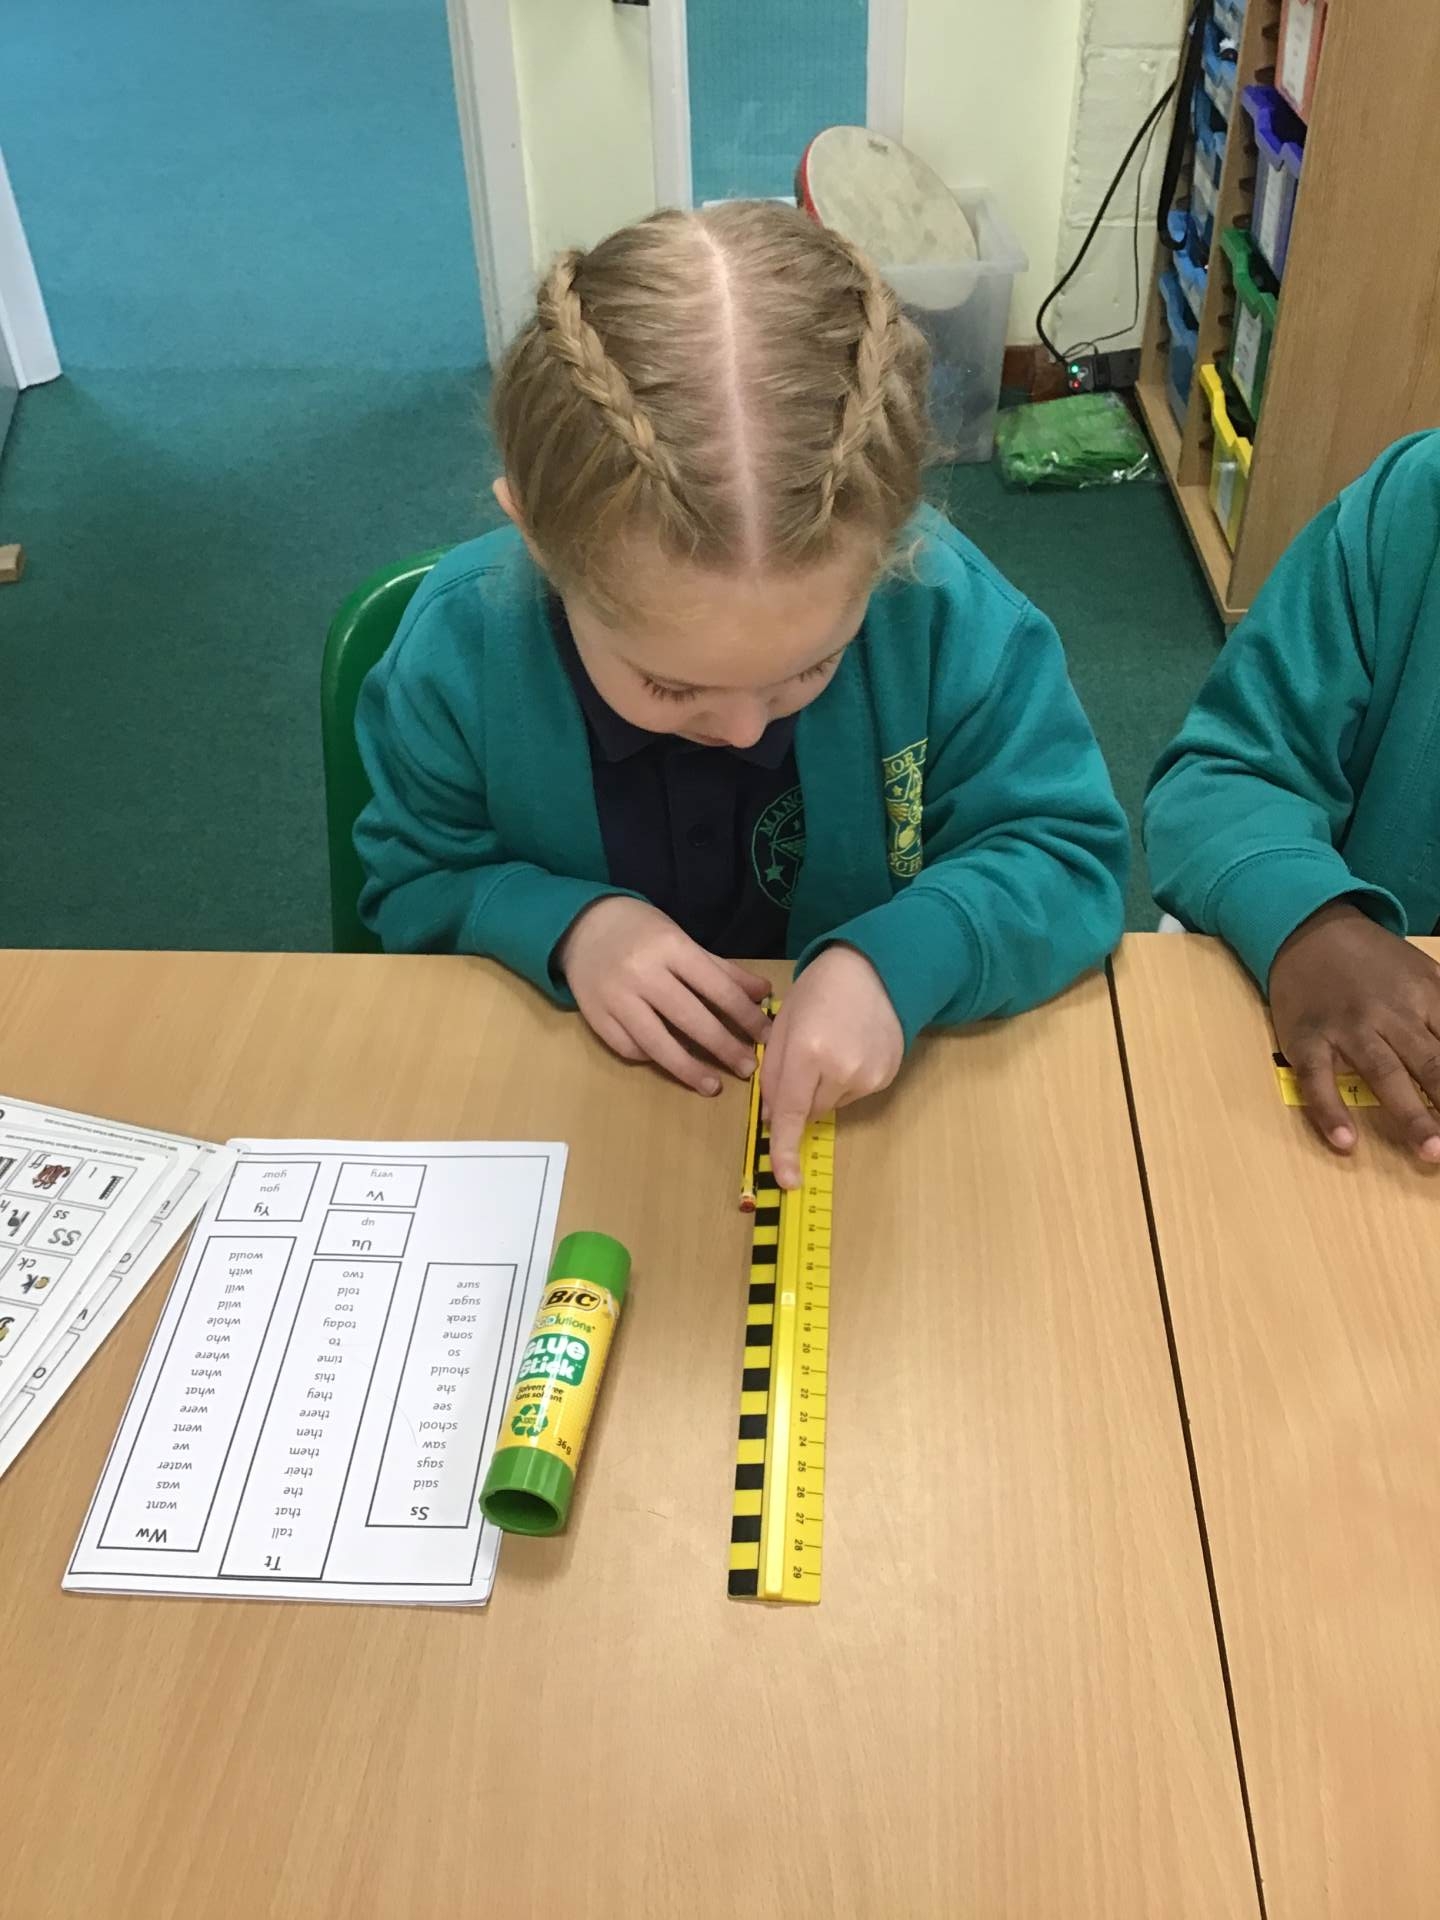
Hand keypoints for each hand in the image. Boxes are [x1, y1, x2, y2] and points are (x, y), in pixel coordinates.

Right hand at [557, 897, 771, 1094]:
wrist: (582, 926)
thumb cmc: (642, 932)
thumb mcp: (684, 940)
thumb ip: (723, 970)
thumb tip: (764, 994)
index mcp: (671, 948)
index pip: (718, 989)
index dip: (746, 1016)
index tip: (766, 1038)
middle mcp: (643, 973)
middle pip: (691, 1019)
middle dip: (724, 1047)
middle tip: (748, 1068)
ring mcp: (616, 998)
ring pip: (657, 1043)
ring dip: (689, 1069)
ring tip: (713, 1086)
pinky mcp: (595, 1017)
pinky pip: (628, 1048)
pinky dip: (651, 1060)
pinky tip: (671, 1064)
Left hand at [761, 947, 902, 1188]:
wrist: (876, 969)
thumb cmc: (820, 990)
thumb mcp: (783, 1024)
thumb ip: (774, 1074)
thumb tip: (775, 1118)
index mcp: (808, 1052)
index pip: (792, 1113)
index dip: (785, 1149)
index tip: (785, 1180)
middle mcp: (843, 1070)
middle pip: (809, 1110)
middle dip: (799, 1096)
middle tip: (802, 1057)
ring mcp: (870, 1076)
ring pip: (831, 1105)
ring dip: (822, 1089)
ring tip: (831, 1046)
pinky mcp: (887, 1077)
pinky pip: (853, 1095)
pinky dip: (844, 1082)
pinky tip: (850, 1049)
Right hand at [1270, 901, 1439, 1160]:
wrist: (1309, 931)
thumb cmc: (1374, 961)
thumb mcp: (1428, 974)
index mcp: (1425, 996)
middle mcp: (1389, 1013)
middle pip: (1430, 1063)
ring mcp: (1346, 1028)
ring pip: (1383, 1074)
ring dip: (1410, 1114)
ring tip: (1430, 1152)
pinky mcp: (1306, 1040)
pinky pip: (1317, 1079)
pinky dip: (1329, 1110)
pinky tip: (1344, 1139)